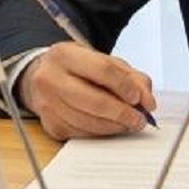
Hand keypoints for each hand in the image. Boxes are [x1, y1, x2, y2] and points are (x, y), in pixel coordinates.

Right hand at [16, 42, 156, 138]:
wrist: (41, 77)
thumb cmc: (76, 68)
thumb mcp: (101, 60)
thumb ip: (129, 76)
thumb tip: (147, 101)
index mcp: (64, 55)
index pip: (102, 70)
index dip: (125, 86)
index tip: (139, 98)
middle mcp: (51, 79)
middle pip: (95, 101)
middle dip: (123, 113)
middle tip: (140, 119)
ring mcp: (48, 104)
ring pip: (90, 122)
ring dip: (115, 126)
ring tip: (129, 123)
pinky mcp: (50, 125)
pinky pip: (82, 134)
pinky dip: (102, 132)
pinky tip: (111, 126)